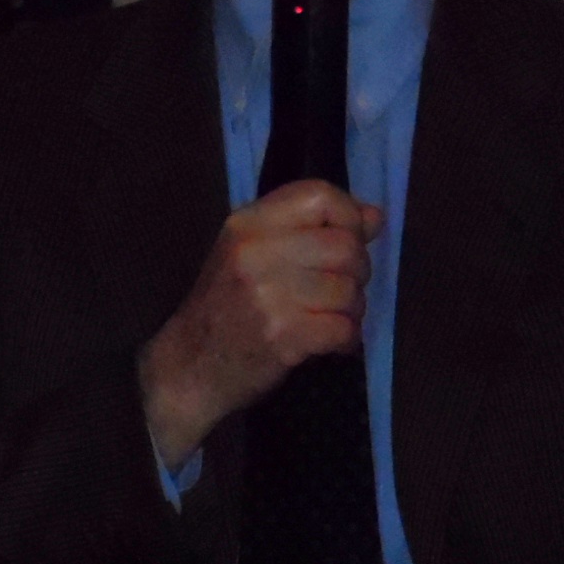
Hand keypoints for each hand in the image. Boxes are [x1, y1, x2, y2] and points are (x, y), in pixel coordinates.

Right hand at [138, 180, 381, 470]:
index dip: (350, 214)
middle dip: (357, 270)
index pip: (319, 196)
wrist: (188, 367)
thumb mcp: (252, 253)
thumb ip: (309, 230)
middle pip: (344, 245)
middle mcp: (256, 252)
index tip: (352, 238)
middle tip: (341, 289)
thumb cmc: (225, 306)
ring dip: (352, 309)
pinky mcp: (283, 336)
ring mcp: (268, 295)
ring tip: (331, 318)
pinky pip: (343, 328)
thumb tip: (375, 216)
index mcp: (248, 223)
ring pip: (348, 290)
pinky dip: (346, 338)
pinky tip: (331, 342)